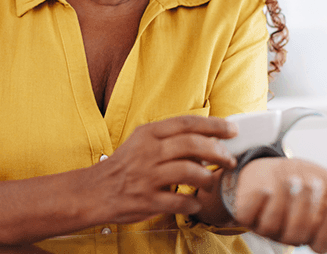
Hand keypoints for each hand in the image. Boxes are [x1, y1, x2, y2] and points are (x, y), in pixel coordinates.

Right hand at [91, 115, 237, 224]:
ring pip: (188, 171)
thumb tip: (206, 141)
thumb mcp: (143, 142)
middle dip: (218, 152)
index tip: (232, 130)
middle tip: (229, 159)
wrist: (95, 190)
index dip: (214, 125)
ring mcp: (147, 176)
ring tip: (210, 182)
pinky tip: (194, 203)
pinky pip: (178, 202)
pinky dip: (192, 203)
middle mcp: (149, 152)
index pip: (187, 123)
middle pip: (192, 145)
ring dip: (206, 178)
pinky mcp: (147, 200)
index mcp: (149, 134)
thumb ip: (171, 139)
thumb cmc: (125, 166)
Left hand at [232, 158, 326, 253]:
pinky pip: (248, 216)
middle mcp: (288, 234)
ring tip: (292, 179)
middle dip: (306, 206)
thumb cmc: (299, 178)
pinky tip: (266, 188)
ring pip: (273, 225)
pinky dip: (258, 201)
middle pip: (298, 234)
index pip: (323, 244)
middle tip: (311, 182)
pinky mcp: (245, 215)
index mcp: (312, 231)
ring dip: (284, 200)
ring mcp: (265, 227)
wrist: (267, 166)